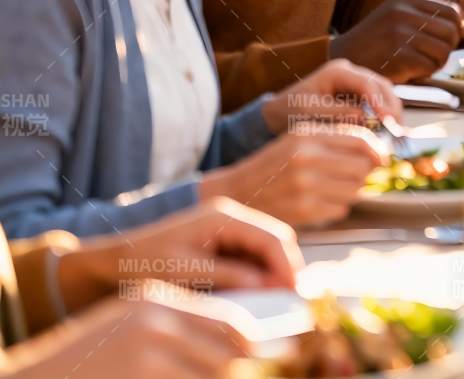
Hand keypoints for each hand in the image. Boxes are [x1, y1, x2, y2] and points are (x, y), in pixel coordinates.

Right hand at [6, 288, 253, 378]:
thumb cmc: (93, 357)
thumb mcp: (134, 325)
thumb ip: (182, 327)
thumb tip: (244, 342)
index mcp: (158, 301)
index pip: (229, 321)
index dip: (255, 341)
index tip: (278, 350)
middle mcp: (156, 321)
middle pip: (228, 351)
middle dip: (244, 368)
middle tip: (266, 370)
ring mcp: (147, 352)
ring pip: (214, 373)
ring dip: (222, 378)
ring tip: (236, 376)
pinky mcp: (143, 375)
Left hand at [59, 199, 299, 311]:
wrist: (116, 259)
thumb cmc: (145, 263)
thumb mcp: (187, 272)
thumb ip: (230, 275)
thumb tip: (269, 285)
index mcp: (222, 216)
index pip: (270, 236)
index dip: (287, 263)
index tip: (294, 290)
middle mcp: (231, 216)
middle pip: (275, 238)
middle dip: (286, 267)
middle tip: (290, 298)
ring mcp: (228, 228)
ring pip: (267, 248)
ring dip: (274, 271)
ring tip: (277, 299)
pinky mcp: (224, 242)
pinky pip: (252, 256)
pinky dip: (260, 273)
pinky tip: (258, 293)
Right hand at [199, 127, 381, 226]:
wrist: (237, 192)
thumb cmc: (272, 164)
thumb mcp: (298, 139)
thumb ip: (334, 140)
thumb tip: (377, 151)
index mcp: (306, 135)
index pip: (359, 140)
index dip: (377, 149)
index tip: (382, 157)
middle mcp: (307, 158)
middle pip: (362, 166)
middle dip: (365, 171)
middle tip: (354, 174)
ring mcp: (306, 186)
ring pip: (355, 188)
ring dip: (352, 189)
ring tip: (333, 187)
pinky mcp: (305, 210)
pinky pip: (341, 208)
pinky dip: (337, 206)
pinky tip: (320, 201)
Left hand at [262, 59, 399, 133]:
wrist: (278, 113)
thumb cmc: (289, 111)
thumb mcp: (308, 113)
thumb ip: (335, 113)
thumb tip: (363, 116)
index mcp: (336, 72)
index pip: (366, 83)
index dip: (380, 102)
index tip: (389, 121)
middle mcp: (350, 72)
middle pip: (381, 85)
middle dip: (392, 106)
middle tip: (399, 128)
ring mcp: (355, 81)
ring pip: (384, 92)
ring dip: (392, 110)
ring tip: (398, 131)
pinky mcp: (358, 93)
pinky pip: (379, 100)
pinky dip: (386, 113)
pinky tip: (390, 129)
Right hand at [329, 0, 463, 82]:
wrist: (343, 58)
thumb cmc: (375, 41)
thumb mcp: (397, 17)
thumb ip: (427, 18)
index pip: (451, 11)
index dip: (457, 27)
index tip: (450, 39)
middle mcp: (404, 13)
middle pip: (452, 30)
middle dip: (449, 47)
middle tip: (433, 55)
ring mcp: (400, 33)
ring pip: (444, 50)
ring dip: (437, 62)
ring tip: (421, 63)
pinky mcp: (399, 55)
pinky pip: (430, 65)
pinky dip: (425, 72)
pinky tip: (410, 70)